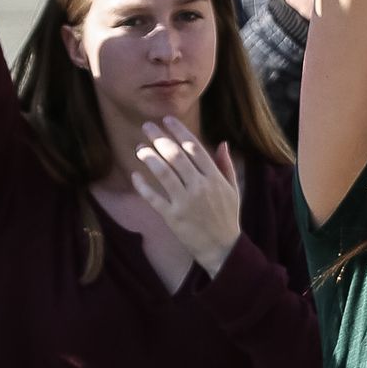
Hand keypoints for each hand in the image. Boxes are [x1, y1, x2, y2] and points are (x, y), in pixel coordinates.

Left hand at [132, 118, 243, 276]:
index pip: (194, 147)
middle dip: (159, 138)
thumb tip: (221, 142)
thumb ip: (226, 165)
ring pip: (163, 173)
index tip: (167, 120)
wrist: (222, 247)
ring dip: (149, 157)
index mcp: (214, 177)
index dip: (179, 131)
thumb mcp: (232, 188)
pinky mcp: (172, 217)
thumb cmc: (227, 216)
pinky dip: (142, 186)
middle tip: (147, 127)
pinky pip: (153, 198)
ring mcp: (185, 202)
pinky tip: (134, 175)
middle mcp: (199, 186)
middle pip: (176, 156)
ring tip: (139, 147)